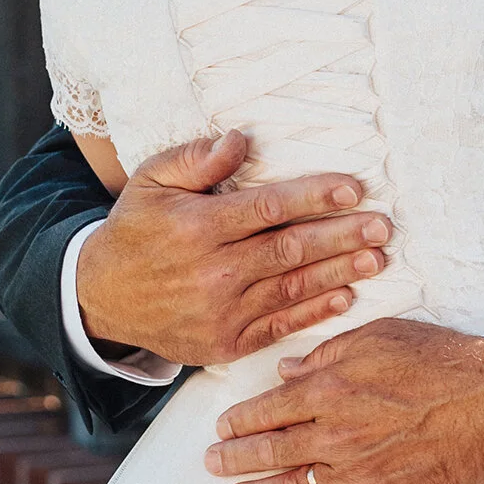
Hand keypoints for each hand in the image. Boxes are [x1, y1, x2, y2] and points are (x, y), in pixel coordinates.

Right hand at [75, 133, 390, 369]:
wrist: (100, 299)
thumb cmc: (135, 231)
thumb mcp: (150, 182)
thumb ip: (194, 159)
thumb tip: (239, 139)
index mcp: (196, 227)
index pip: (267, 208)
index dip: (314, 197)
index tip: (354, 189)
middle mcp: (212, 272)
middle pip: (290, 250)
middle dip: (341, 236)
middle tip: (383, 226)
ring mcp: (220, 313)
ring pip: (292, 288)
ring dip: (340, 273)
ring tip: (377, 259)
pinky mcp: (225, 344)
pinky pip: (279, 326)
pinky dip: (315, 313)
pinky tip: (346, 296)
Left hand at [206, 321, 483, 483]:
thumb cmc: (441, 362)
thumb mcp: (379, 338)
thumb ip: (326, 355)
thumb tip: (286, 370)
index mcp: (328, 392)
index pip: (267, 410)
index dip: (239, 421)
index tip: (221, 427)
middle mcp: (334, 437)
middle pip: (269, 452)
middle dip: (234, 459)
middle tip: (212, 464)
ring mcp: (357, 474)